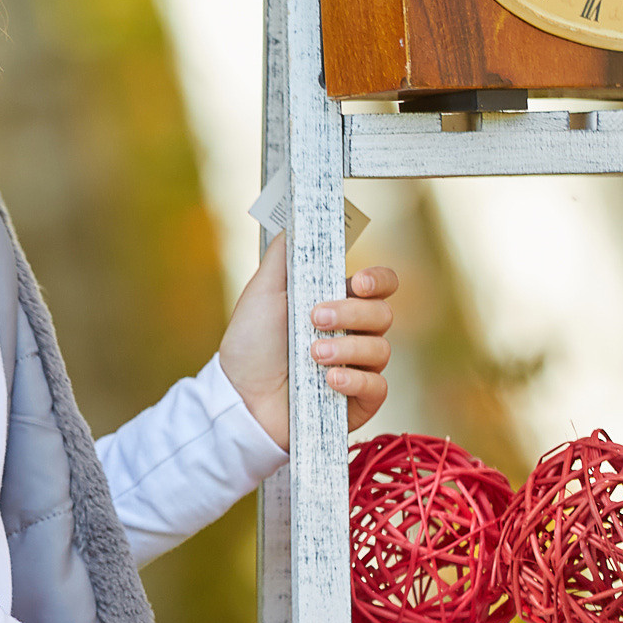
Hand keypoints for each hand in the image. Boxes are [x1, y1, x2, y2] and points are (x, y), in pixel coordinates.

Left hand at [218, 235, 398, 447]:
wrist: (239, 399)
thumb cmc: (249, 346)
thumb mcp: (261, 293)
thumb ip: (283, 256)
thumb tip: (298, 220)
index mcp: (338, 303)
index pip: (380, 285)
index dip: (379, 280)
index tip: (358, 283)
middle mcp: (354, 333)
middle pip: (383, 314)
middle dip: (350, 313)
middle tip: (314, 319)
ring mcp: (358, 368)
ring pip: (381, 349)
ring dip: (346, 347)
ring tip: (312, 355)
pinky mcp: (359, 402)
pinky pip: (378, 387)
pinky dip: (355, 380)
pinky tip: (329, 380)